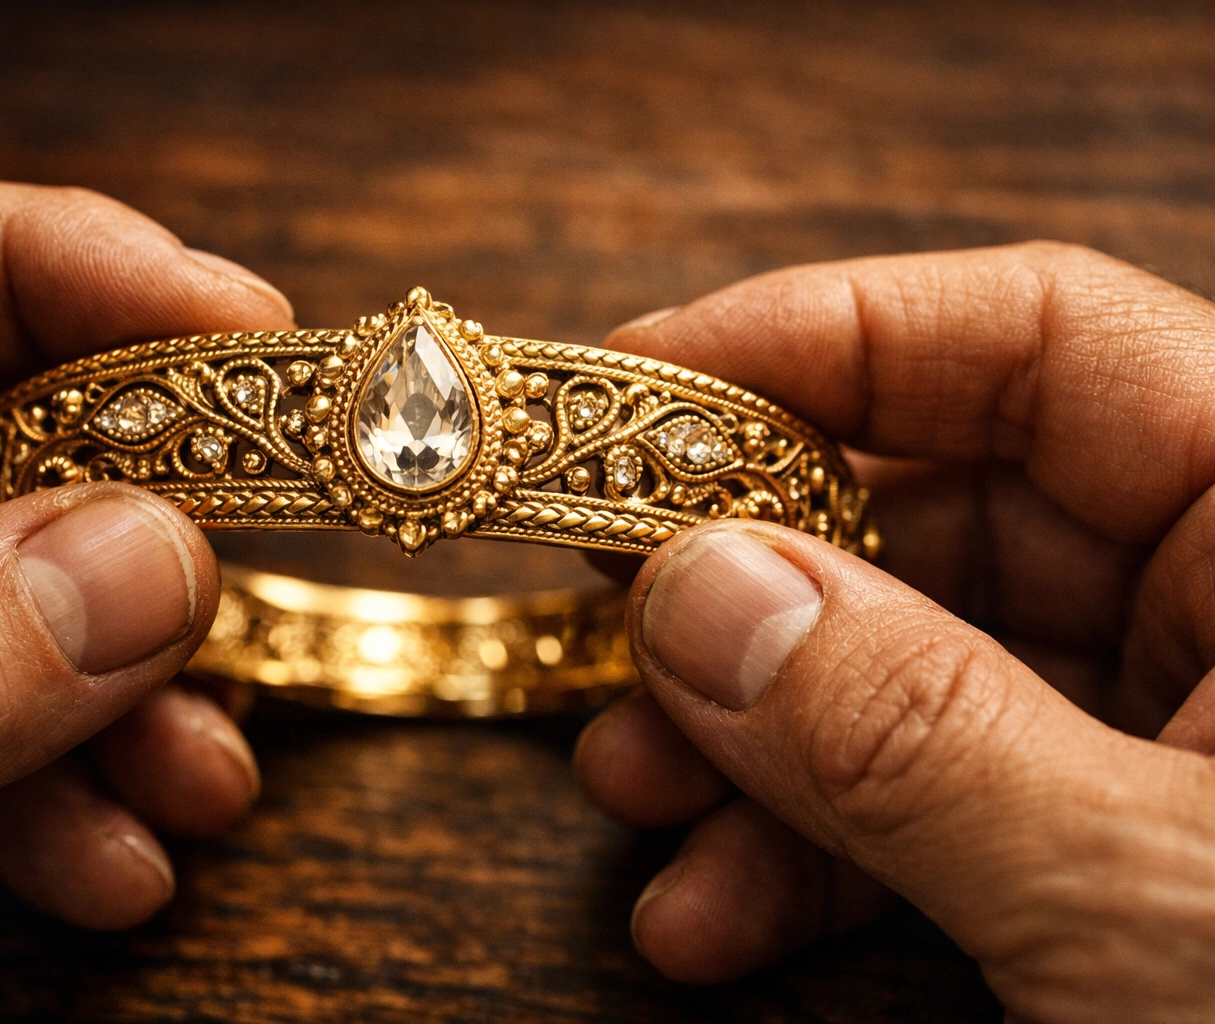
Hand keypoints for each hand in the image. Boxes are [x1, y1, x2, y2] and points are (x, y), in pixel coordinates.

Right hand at [574, 242, 1214, 1022]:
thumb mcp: (1146, 903)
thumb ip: (911, 735)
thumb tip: (691, 590)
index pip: (1041, 340)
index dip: (822, 334)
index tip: (631, 386)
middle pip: (945, 508)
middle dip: (751, 577)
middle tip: (605, 617)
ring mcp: (1173, 733)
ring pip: (910, 667)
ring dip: (750, 736)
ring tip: (629, 795)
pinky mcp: (1117, 846)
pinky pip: (932, 799)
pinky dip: (808, 854)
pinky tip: (713, 917)